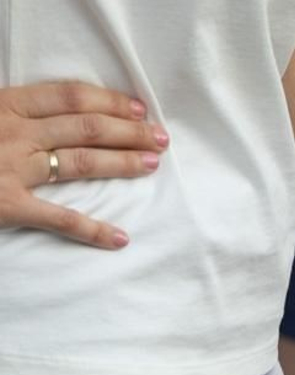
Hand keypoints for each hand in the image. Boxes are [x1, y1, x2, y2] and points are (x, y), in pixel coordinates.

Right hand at [0, 82, 170, 248]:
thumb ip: (13, 111)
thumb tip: (51, 111)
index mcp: (4, 104)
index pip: (70, 97)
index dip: (109, 102)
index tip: (138, 110)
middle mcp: (14, 132)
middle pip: (86, 127)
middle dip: (129, 132)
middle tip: (160, 139)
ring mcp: (12, 167)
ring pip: (82, 163)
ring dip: (123, 163)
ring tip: (151, 165)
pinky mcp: (9, 204)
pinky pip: (59, 218)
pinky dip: (92, 230)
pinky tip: (119, 239)